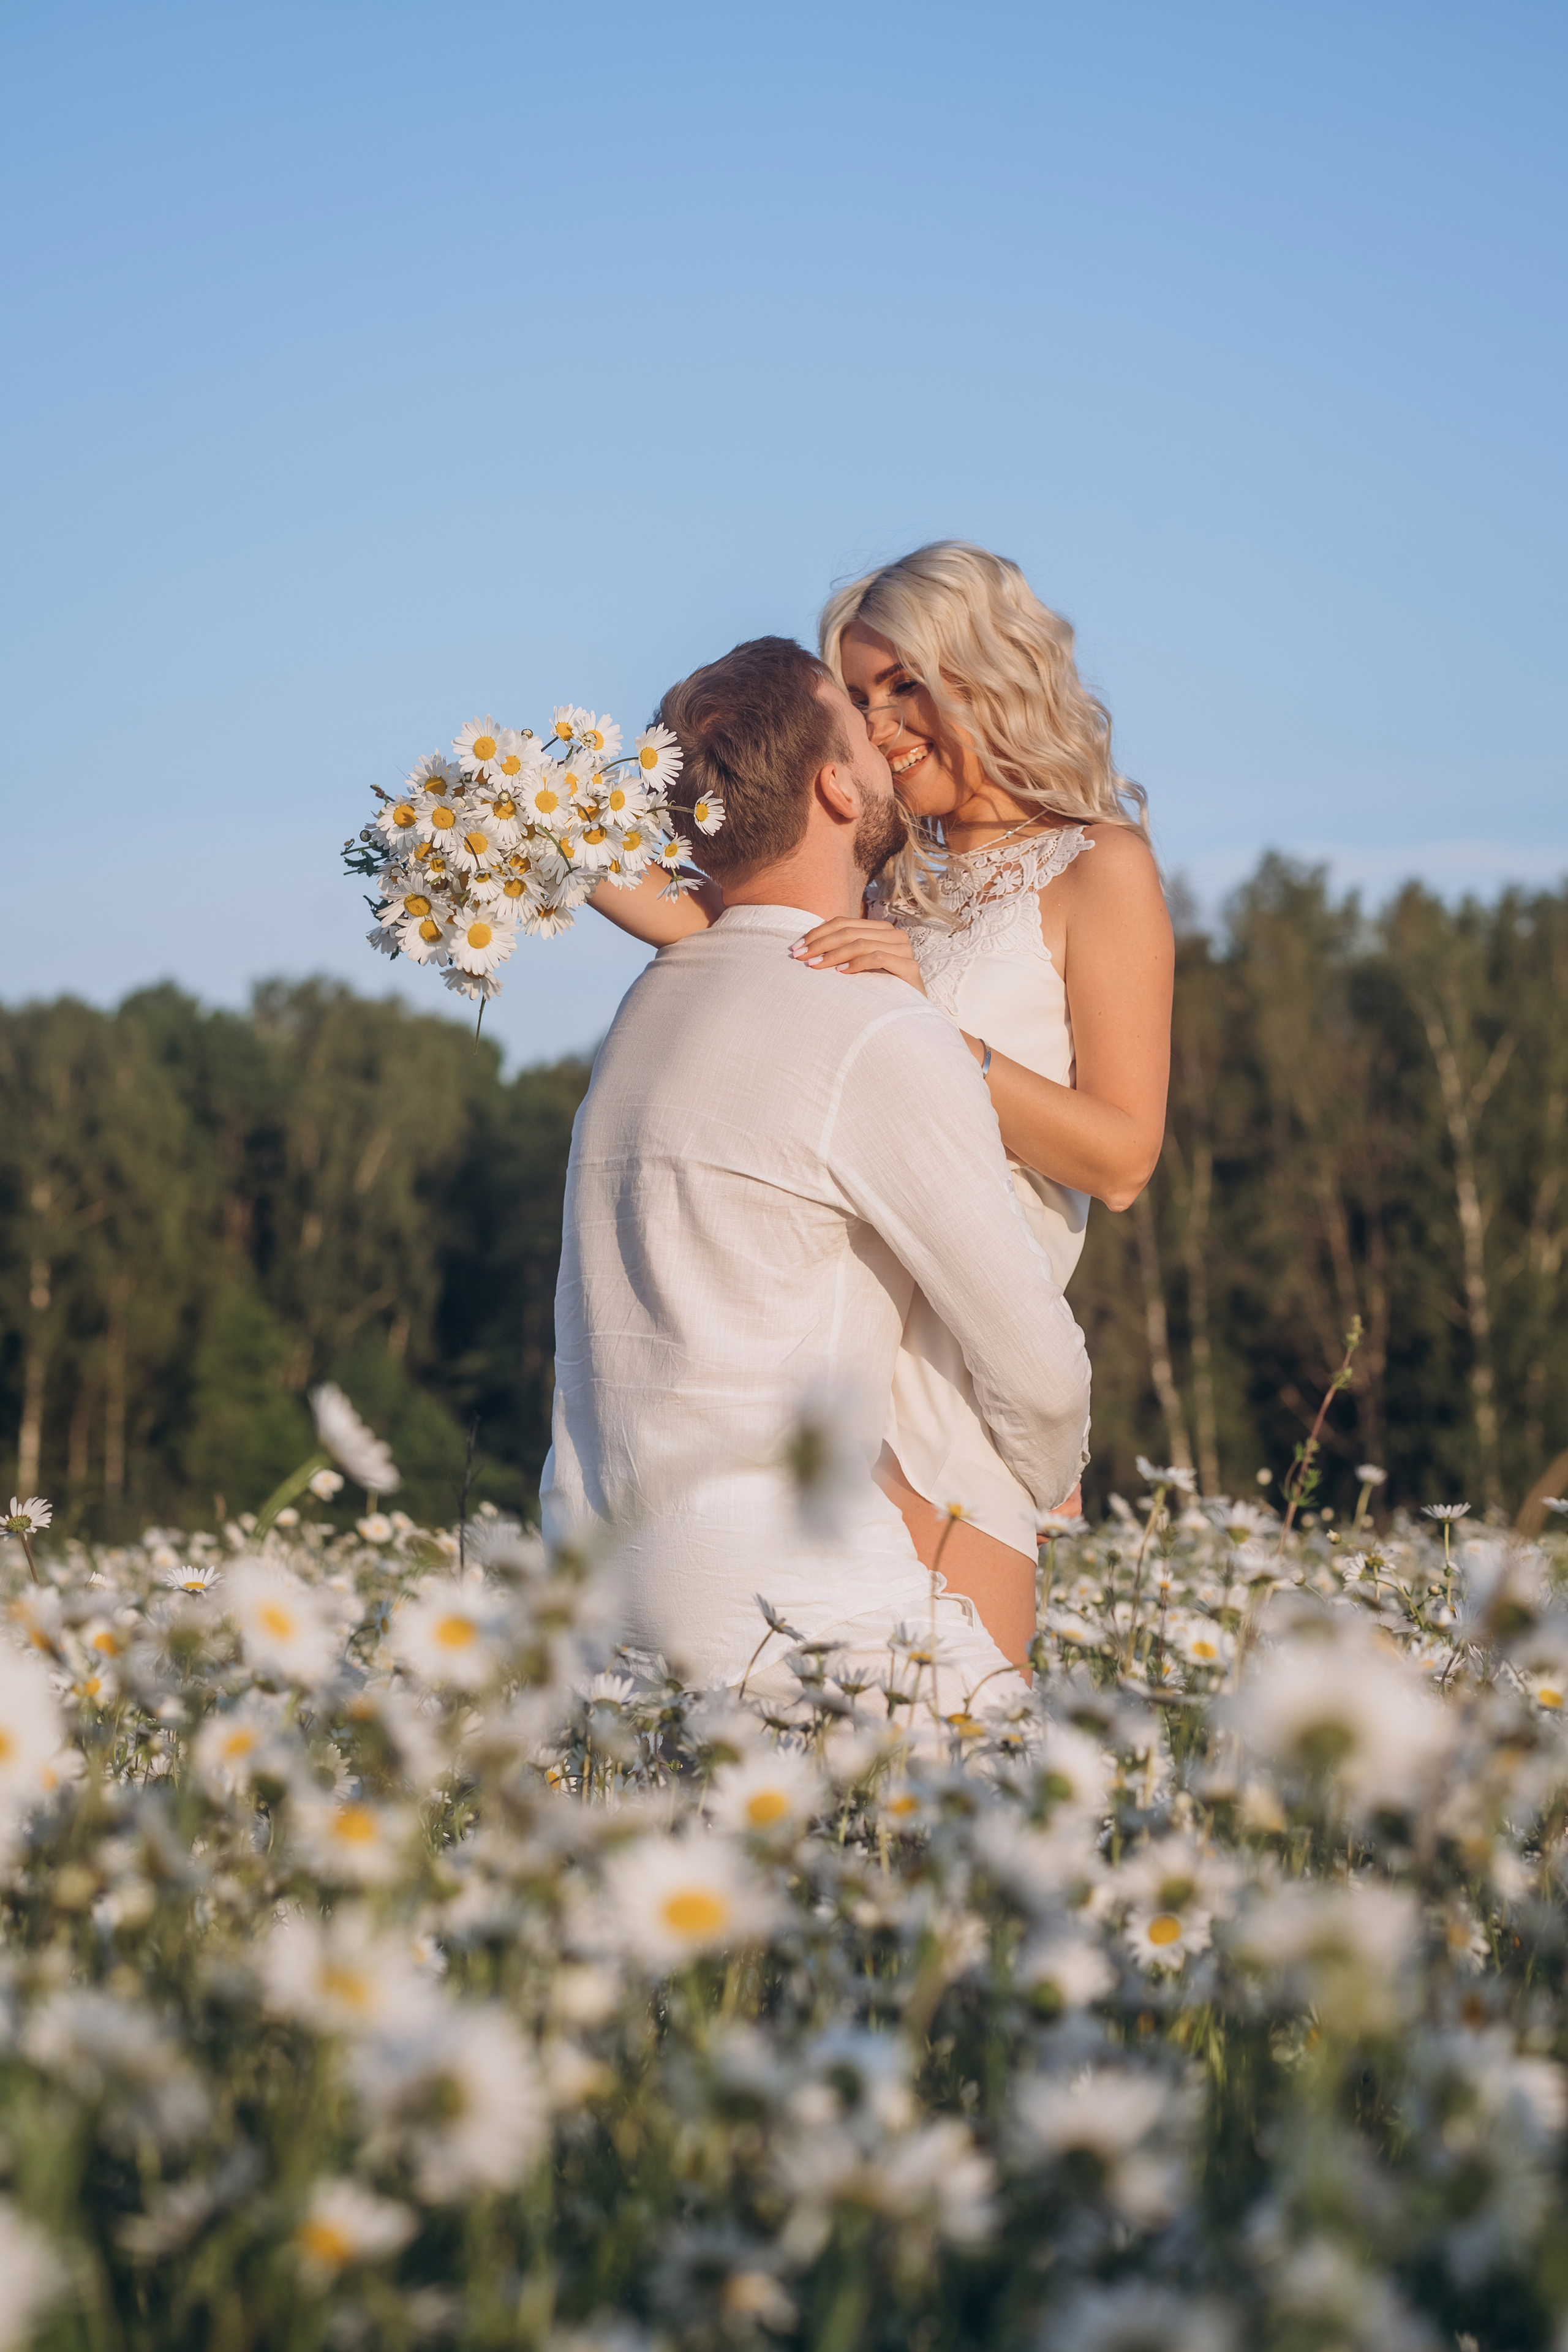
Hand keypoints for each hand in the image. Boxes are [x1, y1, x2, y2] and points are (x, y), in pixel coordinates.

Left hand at [789, 918, 926, 994]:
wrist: (907, 1017)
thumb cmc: (876, 991)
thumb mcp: (854, 967)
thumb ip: (840, 951)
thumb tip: (804, 946)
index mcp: (879, 930)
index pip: (843, 923)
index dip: (817, 933)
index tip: (797, 948)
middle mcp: (894, 935)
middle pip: (850, 932)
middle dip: (821, 944)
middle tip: (801, 957)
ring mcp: (903, 950)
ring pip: (862, 943)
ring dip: (835, 954)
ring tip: (816, 966)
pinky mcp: (909, 967)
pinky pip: (878, 958)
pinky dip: (857, 963)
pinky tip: (842, 972)